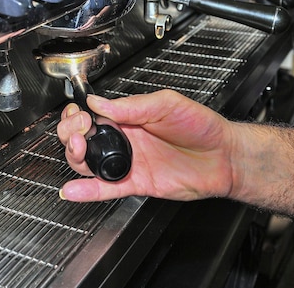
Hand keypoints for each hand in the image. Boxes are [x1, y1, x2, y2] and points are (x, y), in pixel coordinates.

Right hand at [57, 90, 236, 201]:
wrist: (223, 157)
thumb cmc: (201, 126)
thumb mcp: (167, 104)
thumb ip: (132, 105)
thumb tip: (99, 102)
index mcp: (128, 117)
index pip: (92, 115)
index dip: (79, 116)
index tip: (81, 116)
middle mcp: (124, 140)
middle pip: (83, 139)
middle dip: (71, 134)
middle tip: (78, 132)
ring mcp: (128, 162)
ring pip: (89, 164)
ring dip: (76, 158)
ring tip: (78, 151)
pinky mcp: (135, 183)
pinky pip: (106, 189)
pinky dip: (87, 191)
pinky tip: (73, 190)